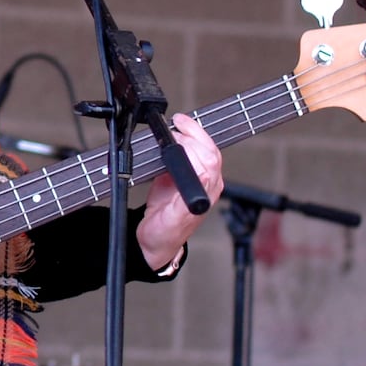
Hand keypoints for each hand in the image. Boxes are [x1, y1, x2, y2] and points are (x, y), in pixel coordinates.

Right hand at [136, 113, 223, 269]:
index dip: (194, 143)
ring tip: (177, 124)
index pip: (208, 160)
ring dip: (192, 134)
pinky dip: (185, 140)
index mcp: (206, 193)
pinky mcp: (187, 176)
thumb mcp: (174, 219)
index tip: (176, 134)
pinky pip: (193, 153)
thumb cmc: (164, 234)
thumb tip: (202, 175)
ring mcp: (199, 179)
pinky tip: (175, 135)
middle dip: (194, 133)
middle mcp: (207, 184)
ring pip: (204, 149)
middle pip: (210, 150)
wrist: (155, 241)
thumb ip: (186, 200)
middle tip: (175, 124)